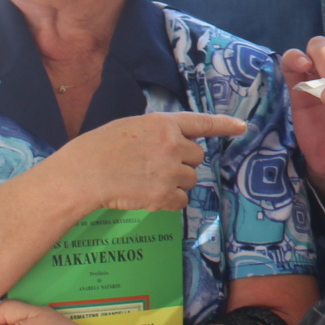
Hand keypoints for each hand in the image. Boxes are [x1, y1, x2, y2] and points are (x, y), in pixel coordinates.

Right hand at [42, 112, 247, 214]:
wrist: (82, 174)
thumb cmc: (99, 148)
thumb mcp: (132, 127)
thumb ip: (158, 132)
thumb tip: (175, 142)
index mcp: (163, 124)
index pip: (202, 123)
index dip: (224, 125)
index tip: (242, 127)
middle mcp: (172, 145)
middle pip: (197, 157)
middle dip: (183, 162)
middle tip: (156, 166)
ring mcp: (170, 171)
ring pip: (190, 180)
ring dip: (176, 182)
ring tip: (147, 180)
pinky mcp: (164, 196)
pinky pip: (182, 201)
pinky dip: (169, 201)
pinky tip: (148, 196)